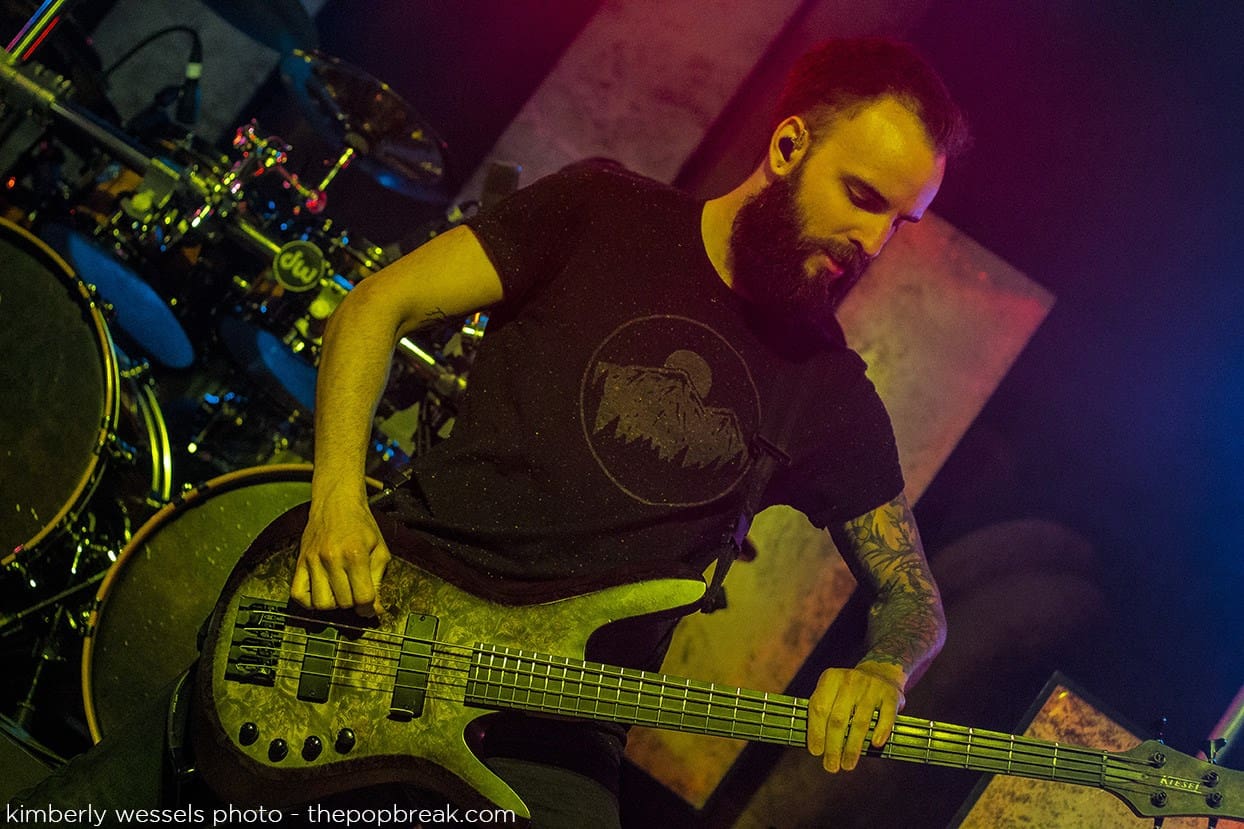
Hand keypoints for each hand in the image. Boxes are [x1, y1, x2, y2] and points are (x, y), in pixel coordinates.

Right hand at [290, 499, 390, 615]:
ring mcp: (313, 561)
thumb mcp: (379, 549)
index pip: (363, 597)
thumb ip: (378, 579)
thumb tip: (374, 608)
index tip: (370, 607)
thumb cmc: (361, 524)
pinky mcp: (300, 562)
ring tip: (340, 593)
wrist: (336, 503)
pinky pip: (298, 594)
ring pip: (321, 603)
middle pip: (343, 603)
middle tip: (356, 594)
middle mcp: (332, 559)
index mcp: (355, 554)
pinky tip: (322, 593)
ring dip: (333, 604)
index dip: (370, 608)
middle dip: (353, 604)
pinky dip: (309, 602)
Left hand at [806, 662, 906, 771]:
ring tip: (848, 764)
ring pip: (860, 721)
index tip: (816, 752)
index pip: (819, 707)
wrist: (881, 673)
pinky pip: (885, 716)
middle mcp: (850, 680)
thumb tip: (815, 746)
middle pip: (838, 718)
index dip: (816, 732)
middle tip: (831, 766)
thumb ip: (823, 711)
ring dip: (853, 747)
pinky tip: (875, 745)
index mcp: (830, 678)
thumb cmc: (850, 692)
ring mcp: (871, 686)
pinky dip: (880, 731)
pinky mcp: (890, 694)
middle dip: (833, 746)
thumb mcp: (833, 691)